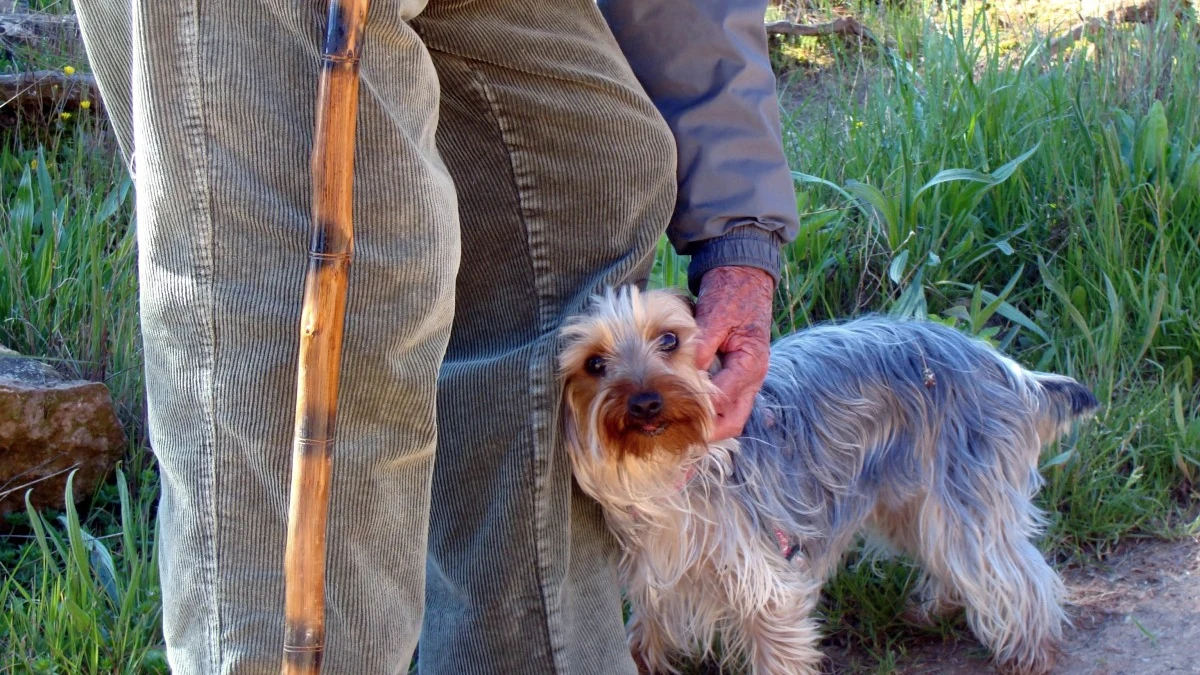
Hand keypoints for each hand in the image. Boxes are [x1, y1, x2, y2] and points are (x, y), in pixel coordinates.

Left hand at [692, 265, 773, 440]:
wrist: (744, 277)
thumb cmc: (731, 293)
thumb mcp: (715, 314)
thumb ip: (703, 343)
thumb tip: (689, 368)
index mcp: (750, 363)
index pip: (725, 399)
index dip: (699, 411)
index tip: (673, 418)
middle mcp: (752, 376)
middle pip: (733, 420)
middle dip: (707, 432)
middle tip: (677, 436)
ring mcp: (746, 378)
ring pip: (731, 415)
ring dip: (707, 425)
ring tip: (678, 431)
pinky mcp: (737, 375)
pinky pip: (726, 403)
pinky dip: (709, 411)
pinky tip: (685, 412)